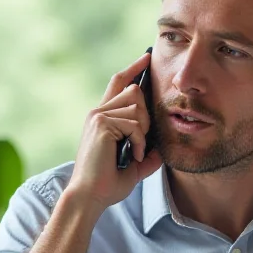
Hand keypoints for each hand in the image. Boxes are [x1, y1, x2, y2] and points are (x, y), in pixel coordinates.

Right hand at [68, 51, 161, 216]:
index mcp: (103, 117)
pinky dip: (139, 142)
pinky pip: (134, 123)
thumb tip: (162, 150)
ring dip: (143, 131)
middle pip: (134, 90)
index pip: (118, 82)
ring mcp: (98, 115)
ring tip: (135, 151)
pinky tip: (133, 155)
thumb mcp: (135, 166)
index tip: (147, 57)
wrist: (90, 196)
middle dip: (146, 115)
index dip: (133, 68)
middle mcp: (98, 111)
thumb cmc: (107, 184)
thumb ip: (148, 155)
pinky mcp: (101, 123)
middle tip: (141, 141)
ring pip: (136, 106)